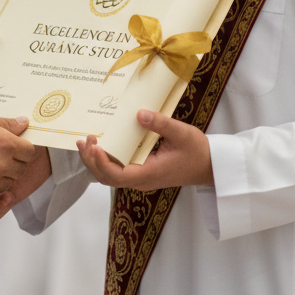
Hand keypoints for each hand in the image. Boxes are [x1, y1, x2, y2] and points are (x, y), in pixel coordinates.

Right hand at [0, 112, 36, 195]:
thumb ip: (5, 123)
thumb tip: (23, 123)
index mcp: (6, 144)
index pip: (29, 152)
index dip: (25, 148)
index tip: (18, 144)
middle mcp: (2, 165)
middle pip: (21, 170)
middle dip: (17, 163)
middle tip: (5, 154)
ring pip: (7, 183)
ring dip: (3, 176)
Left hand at [76, 110, 212, 190]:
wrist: (209, 165)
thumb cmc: (197, 151)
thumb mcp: (181, 133)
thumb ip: (160, 124)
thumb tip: (139, 114)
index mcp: (148, 174)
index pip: (116, 176)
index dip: (102, 163)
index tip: (94, 146)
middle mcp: (141, 180)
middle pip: (107, 178)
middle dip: (92, 161)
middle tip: (85, 140)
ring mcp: (140, 177)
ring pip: (110, 176)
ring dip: (96, 161)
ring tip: (87, 142)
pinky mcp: (142, 171)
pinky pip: (118, 169)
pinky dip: (106, 159)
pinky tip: (103, 145)